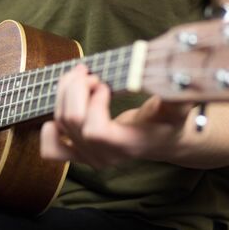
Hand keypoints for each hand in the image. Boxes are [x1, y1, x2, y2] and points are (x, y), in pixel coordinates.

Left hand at [40, 64, 191, 168]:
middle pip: (72, 121)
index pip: (96, 131)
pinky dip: (49, 128)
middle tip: (89, 72)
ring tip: (80, 77)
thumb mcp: (178, 108)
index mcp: (127, 145)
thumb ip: (178, 98)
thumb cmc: (169, 122)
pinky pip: (51, 149)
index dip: (94, 104)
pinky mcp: (79, 154)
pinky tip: (61, 107)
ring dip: (64, 93)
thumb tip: (175, 82)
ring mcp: (89, 157)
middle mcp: (104, 155)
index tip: (105, 84)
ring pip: (60, 123)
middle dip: (75, 89)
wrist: (161, 140)